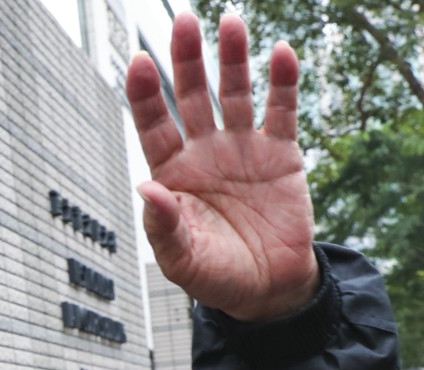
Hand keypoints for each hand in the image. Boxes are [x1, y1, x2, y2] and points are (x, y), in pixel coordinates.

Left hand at [126, 13, 318, 321]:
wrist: (268, 289)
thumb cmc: (216, 276)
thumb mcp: (183, 260)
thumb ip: (164, 226)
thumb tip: (145, 190)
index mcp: (173, 174)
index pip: (153, 126)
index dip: (145, 95)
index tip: (140, 62)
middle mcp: (204, 152)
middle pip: (192, 96)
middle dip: (187, 60)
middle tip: (184, 21)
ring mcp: (243, 149)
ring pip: (235, 93)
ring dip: (233, 59)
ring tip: (231, 23)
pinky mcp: (281, 154)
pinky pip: (281, 111)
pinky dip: (282, 83)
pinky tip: (280, 53)